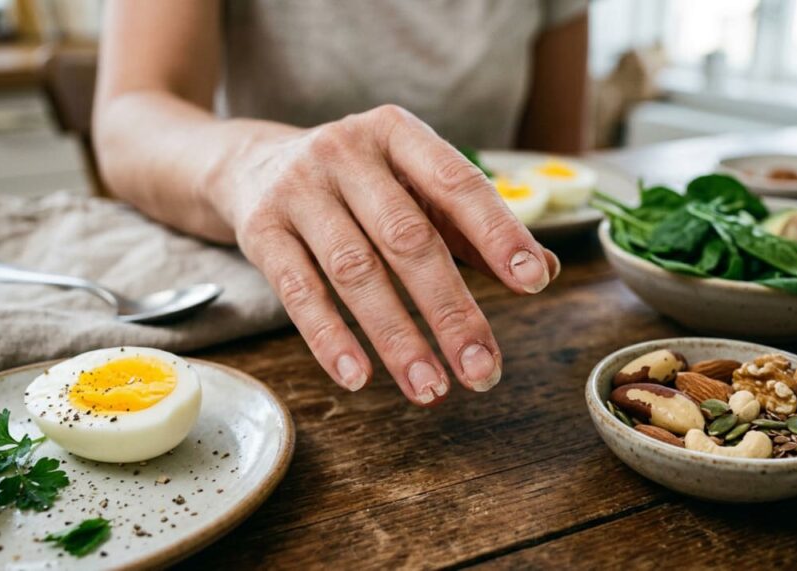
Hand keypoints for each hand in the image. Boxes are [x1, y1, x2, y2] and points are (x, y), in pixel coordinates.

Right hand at [211, 105, 558, 405]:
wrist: (253, 164)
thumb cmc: (358, 184)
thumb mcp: (414, 187)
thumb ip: (474, 228)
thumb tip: (543, 271)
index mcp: (398, 133)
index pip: (457, 184)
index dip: (498, 233)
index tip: (533, 281)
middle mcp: (346, 152)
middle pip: (408, 239)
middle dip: (450, 311)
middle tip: (483, 369)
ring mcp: (298, 189)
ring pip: (356, 272)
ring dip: (397, 338)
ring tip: (430, 388)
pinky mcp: (260, 229)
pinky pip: (299, 291)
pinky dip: (330, 338)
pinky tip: (358, 377)